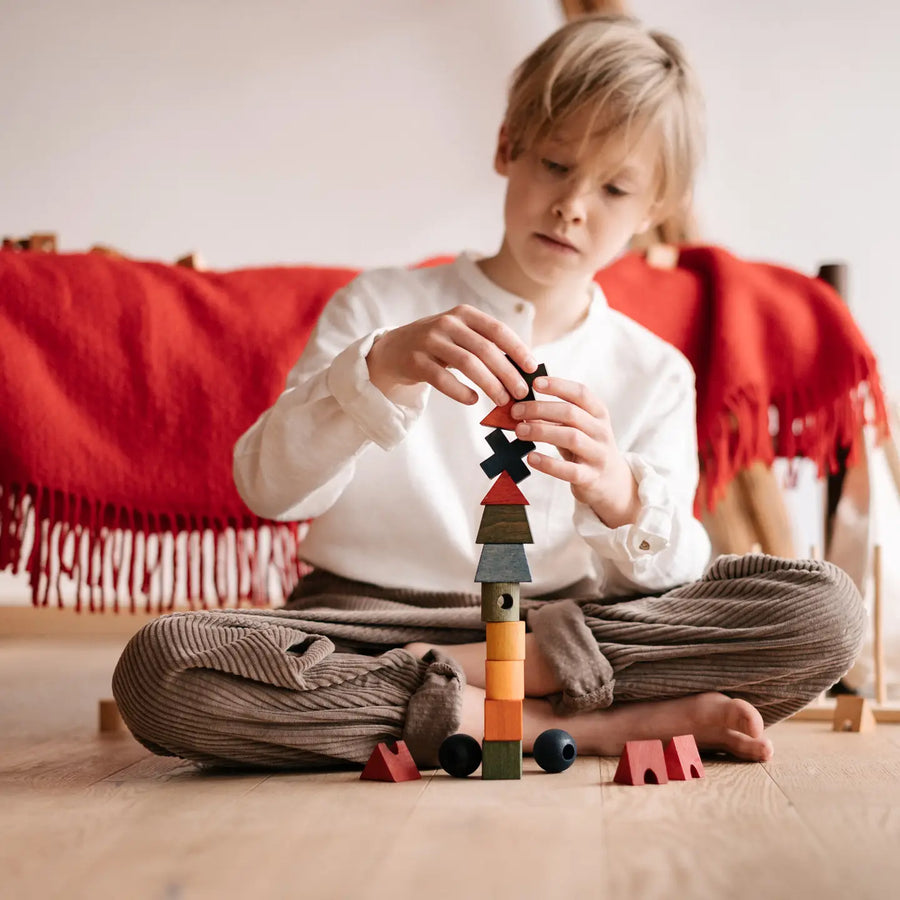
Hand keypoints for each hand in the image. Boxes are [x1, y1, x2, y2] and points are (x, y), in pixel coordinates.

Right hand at [366, 305, 536, 406]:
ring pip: (468, 364)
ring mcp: (430, 341)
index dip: (518, 349)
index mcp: (464, 314)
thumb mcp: (461, 336)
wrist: (393, 350)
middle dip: (507, 373)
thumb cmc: (438, 346)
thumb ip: (486, 345)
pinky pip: (443, 379)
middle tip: (521, 393)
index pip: (497, 330)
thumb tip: (522, 370)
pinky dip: (461, 392)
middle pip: (486, 350)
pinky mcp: (415, 361)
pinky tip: (473, 400)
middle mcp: (447, 323)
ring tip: (502, 401)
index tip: (532, 368)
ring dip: (490, 384)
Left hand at [511, 375, 640, 527]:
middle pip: (571, 413)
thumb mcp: (578, 428)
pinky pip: (569, 469)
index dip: (558, 385)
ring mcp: (597, 454)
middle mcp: (601, 431)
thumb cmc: (586, 447)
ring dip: (541, 432)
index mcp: (598, 414)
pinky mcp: (590, 477)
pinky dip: (548, 463)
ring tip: (519, 431)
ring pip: (570, 437)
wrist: (612, 481)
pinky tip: (531, 458)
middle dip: (540, 409)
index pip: (580, 393)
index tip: (535, 383)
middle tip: (515, 411)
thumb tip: (521, 406)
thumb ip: (555, 417)